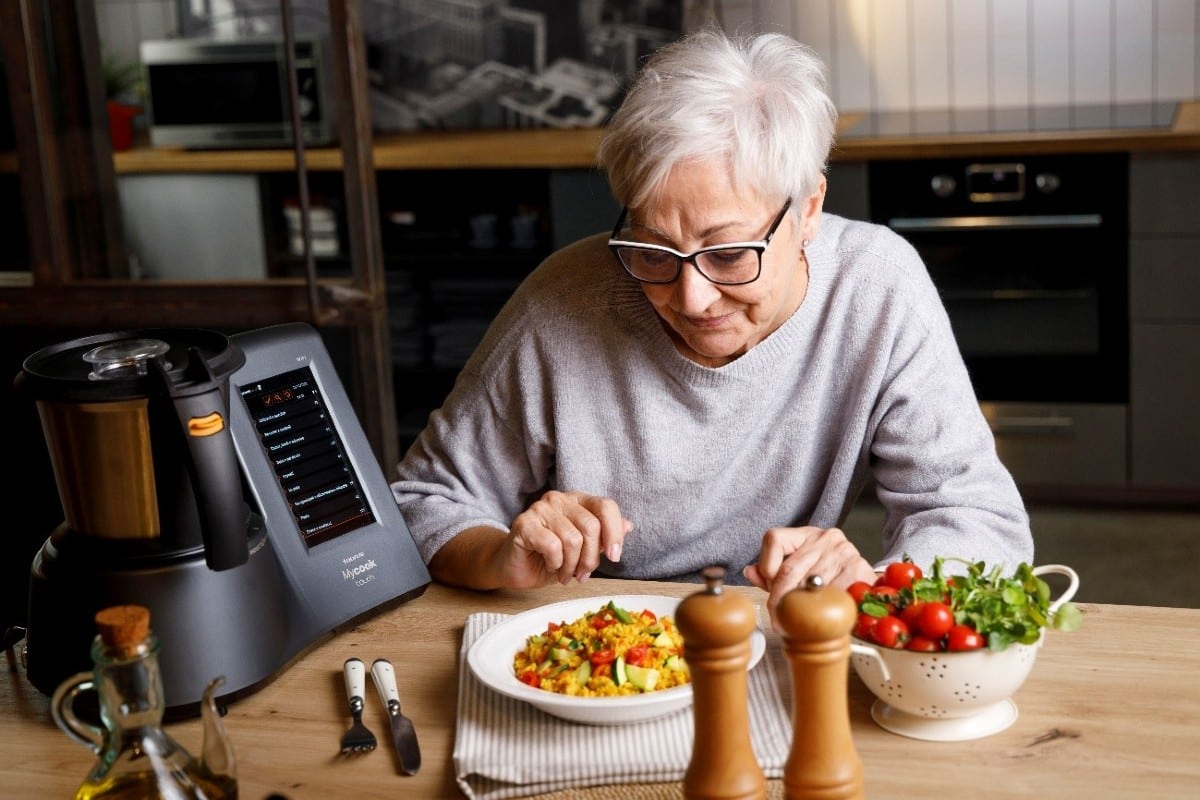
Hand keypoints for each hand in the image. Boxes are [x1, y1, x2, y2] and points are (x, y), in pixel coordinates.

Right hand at [502, 490, 632, 587]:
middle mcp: (559, 499)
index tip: (614, 557)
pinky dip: (555, 564)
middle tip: (582, 575)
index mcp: (577, 501)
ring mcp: (540, 509)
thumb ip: (604, 537)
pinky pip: (552, 546)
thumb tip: (628, 526)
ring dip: (571, 566)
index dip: (615, 533)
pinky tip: (550, 567)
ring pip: (572, 539)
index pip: (606, 506)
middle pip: (591, 526)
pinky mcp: (524, 523)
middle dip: (591, 559)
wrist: (516, 569)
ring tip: (564, 574)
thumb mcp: (584, 550)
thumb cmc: (550, 558)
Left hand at [743, 525, 875, 628]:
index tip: (769, 589)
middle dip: (779, 599)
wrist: (867, 584)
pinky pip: (832, 593)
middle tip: (777, 620)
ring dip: (800, 608)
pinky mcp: (858, 568)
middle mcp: (824, 538)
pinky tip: (821, 618)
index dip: (766, 567)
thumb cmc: (829, 577)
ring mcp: (843, 551)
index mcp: (805, 535)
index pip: (774, 539)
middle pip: (789, 569)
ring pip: (809, 584)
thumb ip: (772, 572)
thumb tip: (749, 572)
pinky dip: (823, 609)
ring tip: (796, 624)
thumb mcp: (800, 568)